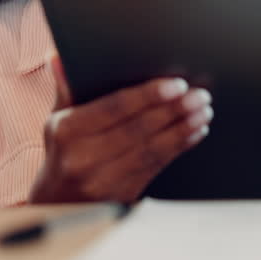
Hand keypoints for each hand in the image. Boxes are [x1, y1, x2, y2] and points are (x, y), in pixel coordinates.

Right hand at [29, 57, 212, 202]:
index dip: (148, 95)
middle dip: (174, 110)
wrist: (57, 203)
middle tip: (200, 95)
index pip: (115, 108)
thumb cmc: (62, 150)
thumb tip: (58, 57)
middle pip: (138, 129)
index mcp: (67, 132)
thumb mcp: (57, 119)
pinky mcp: (122, 196)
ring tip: (203, 112)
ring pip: (152, 149)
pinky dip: (179, 147)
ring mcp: (103, 181)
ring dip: (182, 128)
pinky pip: (156, 166)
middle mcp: (83, 158)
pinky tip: (194, 132)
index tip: (177, 84)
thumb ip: (66, 88)